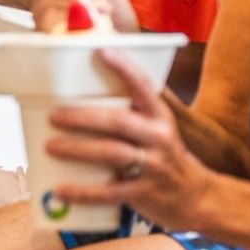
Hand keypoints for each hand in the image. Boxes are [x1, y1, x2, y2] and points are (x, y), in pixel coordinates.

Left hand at [44, 45, 213, 230]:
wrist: (197, 198)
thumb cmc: (164, 156)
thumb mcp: (156, 130)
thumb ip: (130, 113)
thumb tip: (83, 93)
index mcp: (160, 117)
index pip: (144, 87)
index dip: (124, 68)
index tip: (101, 52)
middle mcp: (159, 137)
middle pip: (119, 121)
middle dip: (83, 117)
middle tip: (54, 115)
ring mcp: (154, 166)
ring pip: (113, 153)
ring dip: (79, 149)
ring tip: (51, 146)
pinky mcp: (145, 193)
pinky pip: (110, 192)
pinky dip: (84, 192)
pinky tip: (61, 189)